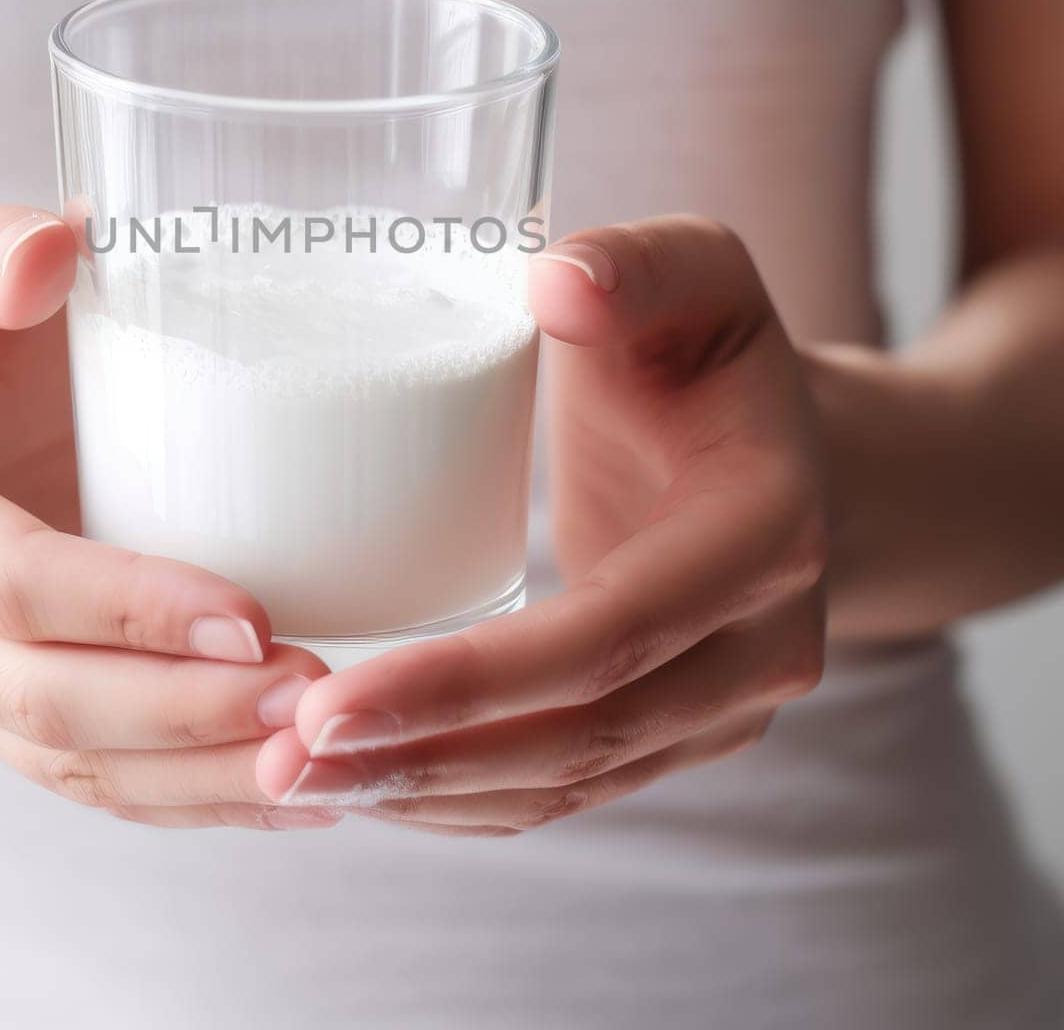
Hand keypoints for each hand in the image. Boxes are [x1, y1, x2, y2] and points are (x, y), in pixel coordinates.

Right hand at [0, 200, 332, 830]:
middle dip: (182, 714)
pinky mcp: (2, 715)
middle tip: (316, 696)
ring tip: (322, 758)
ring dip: (200, 778)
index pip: (0, 580)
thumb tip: (51, 251)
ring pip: (72, 764)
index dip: (120, 607)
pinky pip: (93, 781)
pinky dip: (192, 798)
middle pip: (41, 696)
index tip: (247, 613)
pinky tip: (292, 792)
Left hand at [256, 216, 827, 833]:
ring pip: (569, 782)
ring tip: (291, 781)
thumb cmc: (709, 343)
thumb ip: (634, 266)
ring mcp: (728, 705)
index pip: (610, 635)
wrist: (785, 444)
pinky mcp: (681, 731)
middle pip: (581, 735)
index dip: (470, 681)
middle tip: (279, 756)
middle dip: (422, 757)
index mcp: (768, 529)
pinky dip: (465, 796)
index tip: (331, 701)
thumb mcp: (694, 270)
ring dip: (427, 795)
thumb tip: (555, 285)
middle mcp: (764, 645)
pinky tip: (369, 784)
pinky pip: (570, 786)